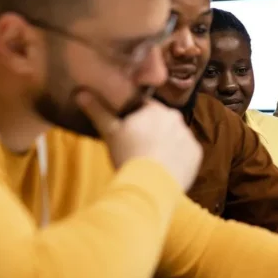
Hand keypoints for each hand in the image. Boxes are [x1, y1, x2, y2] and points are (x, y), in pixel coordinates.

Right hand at [76, 91, 202, 190]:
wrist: (151, 185)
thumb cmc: (128, 154)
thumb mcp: (110, 132)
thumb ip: (98, 110)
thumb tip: (80, 92)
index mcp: (156, 110)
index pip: (144, 108)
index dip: (134, 119)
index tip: (127, 132)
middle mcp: (177, 118)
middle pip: (161, 122)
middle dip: (151, 131)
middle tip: (137, 148)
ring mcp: (189, 137)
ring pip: (174, 137)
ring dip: (165, 145)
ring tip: (150, 161)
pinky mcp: (196, 155)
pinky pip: (186, 153)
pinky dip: (177, 159)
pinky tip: (164, 169)